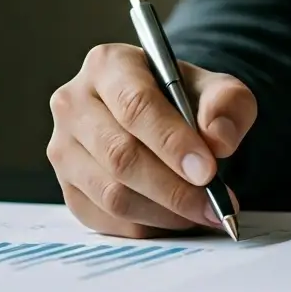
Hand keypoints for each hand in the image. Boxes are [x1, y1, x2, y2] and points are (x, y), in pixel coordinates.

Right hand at [47, 44, 256, 236]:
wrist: (160, 117)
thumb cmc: (184, 99)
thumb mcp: (216, 89)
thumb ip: (227, 103)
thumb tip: (219, 139)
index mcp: (108, 65)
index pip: (135, 105)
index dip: (172, 142)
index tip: (207, 171)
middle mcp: (74, 104)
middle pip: (120, 155)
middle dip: (174, 188)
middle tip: (213, 204)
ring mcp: (64, 149)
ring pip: (112, 194)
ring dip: (164, 212)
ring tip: (202, 212)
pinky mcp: (68, 188)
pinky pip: (107, 219)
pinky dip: (148, 226)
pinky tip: (177, 219)